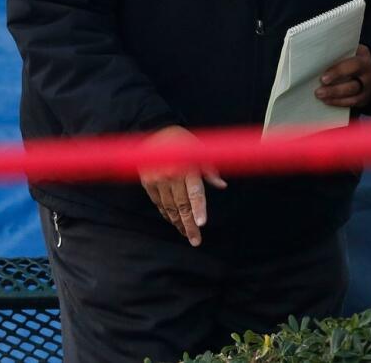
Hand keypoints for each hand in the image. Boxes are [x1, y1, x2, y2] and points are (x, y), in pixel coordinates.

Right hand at [138, 126, 226, 246]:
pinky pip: (158, 203)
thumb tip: (223, 185)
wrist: (155, 130)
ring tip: (186, 234)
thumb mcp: (200, 151)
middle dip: (189, 225)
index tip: (201, 224)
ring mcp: (157, 180)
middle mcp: (172, 175)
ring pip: (169, 208)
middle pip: (182, 206)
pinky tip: (174, 222)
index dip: (199, 209)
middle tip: (195, 241)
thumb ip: (210, 171)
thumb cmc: (183, 141)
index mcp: (188, 168)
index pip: (195, 193)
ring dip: (178, 223)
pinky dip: (166, 214)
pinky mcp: (147, 182)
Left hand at [315, 44, 370, 108]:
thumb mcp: (347, 51)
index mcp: (364, 60)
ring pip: (353, 98)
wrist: (362, 67)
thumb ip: (337, 54)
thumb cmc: (349, 56)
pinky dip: (338, 103)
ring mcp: (368, 89)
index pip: (354, 66)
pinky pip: (351, 104)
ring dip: (335, 98)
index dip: (338, 72)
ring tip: (320, 96)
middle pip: (353, 86)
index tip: (323, 79)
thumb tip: (317, 58)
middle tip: (318, 92)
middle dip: (334, 90)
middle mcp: (369, 75)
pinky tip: (326, 101)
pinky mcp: (364, 99)